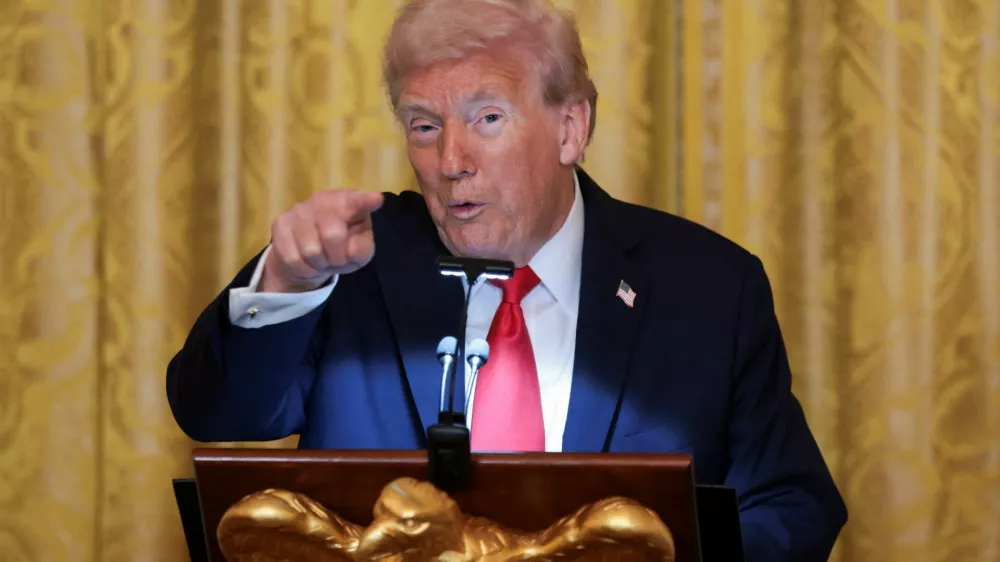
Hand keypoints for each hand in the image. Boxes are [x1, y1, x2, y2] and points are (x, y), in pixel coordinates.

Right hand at [259, 189, 383, 292]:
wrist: (308, 257)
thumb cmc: (342, 248)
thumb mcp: (360, 251)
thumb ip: (361, 248)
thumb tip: (351, 248)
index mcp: (347, 201)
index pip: (355, 200)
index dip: (364, 201)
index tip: (375, 199)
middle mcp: (322, 199)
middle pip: (332, 234)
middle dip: (337, 257)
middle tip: (337, 260)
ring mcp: (298, 210)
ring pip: (311, 250)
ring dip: (320, 263)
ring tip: (322, 260)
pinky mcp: (280, 224)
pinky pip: (293, 258)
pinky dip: (304, 268)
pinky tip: (307, 262)